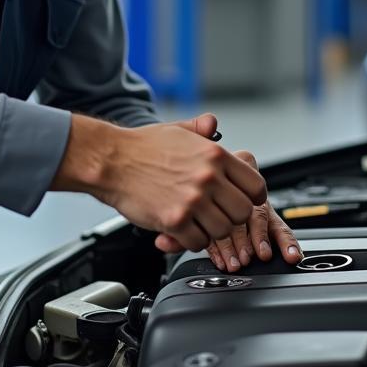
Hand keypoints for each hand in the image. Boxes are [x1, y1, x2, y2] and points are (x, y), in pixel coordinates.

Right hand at [55, 111, 267, 252]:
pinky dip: (193, 240)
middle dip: (233, 217)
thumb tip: (212, 124)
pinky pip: (198, 242)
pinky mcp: (174, 220)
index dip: (252, 197)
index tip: (244, 200)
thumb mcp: (177, 130)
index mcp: (214, 155)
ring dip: (213, 231)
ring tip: (200, 223)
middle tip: (219, 214)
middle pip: (244, 212)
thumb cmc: (141, 146)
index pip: (255, 185)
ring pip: (223, 231)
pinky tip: (184, 230)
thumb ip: (200, 129)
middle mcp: (208, 177)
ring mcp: (192, 200)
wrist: (110, 160)